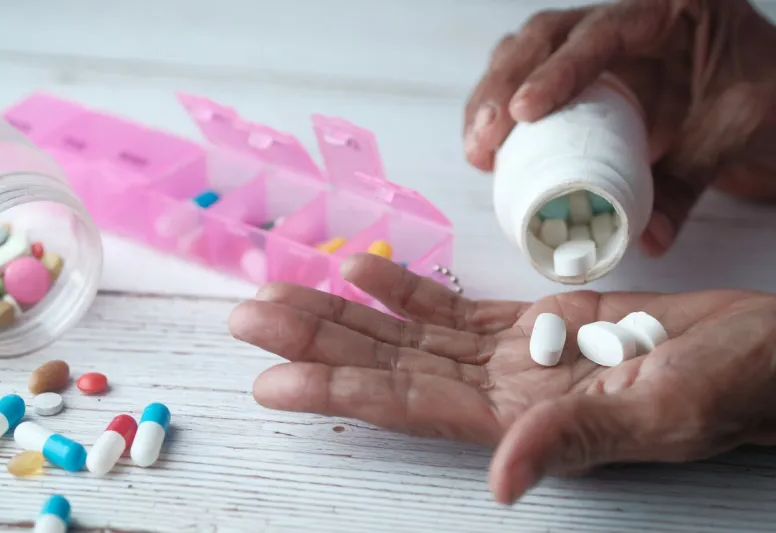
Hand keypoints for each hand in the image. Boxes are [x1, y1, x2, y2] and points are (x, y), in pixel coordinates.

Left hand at [229, 254, 775, 503]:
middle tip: (247, 318)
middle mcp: (501, 391)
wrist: (759, 352)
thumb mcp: (661, 412)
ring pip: (410, 333)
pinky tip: (368, 273)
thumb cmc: (729, 383)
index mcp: (521, 420)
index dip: (337, 391)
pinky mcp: (534, 324)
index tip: (272, 379)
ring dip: (346, 312)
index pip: (407, 405)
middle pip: (389, 365)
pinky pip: (456, 308)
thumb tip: (505, 481)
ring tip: (283, 291)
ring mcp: (512, 356)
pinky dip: (409, 290)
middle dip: (317, 341)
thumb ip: (576, 439)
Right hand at [465, 0, 775, 256]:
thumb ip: (692, 182)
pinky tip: (488, 147)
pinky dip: (502, 111)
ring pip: (525, 52)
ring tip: (476, 148)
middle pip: (543, 36)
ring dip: (490, 98)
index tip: (523, 113)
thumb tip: (643, 240)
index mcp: (667, 11)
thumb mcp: (736, 130)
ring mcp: (596, 45)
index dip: (556, 71)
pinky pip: (529, 79)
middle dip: (502, 86)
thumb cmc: (756, 94)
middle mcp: (621, 18)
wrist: (760, 92)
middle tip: (484, 140)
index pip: (600, 33)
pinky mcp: (580, 75)